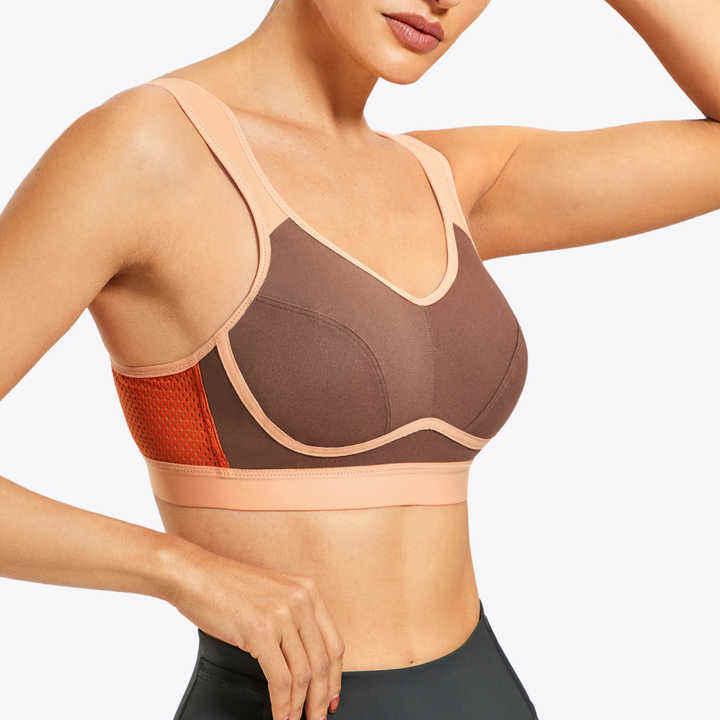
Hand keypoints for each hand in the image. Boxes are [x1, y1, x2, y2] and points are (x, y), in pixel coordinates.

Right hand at [165, 540, 343, 719]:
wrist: (193, 574)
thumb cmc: (226, 587)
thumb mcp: (272, 596)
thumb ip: (293, 619)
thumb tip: (304, 659)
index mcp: (308, 590)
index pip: (334, 643)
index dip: (335, 677)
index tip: (331, 697)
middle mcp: (301, 600)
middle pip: (323, 661)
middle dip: (321, 697)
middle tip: (317, 718)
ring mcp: (282, 615)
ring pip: (304, 674)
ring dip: (301, 706)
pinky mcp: (261, 631)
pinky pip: (280, 679)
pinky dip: (282, 704)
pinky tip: (279, 715)